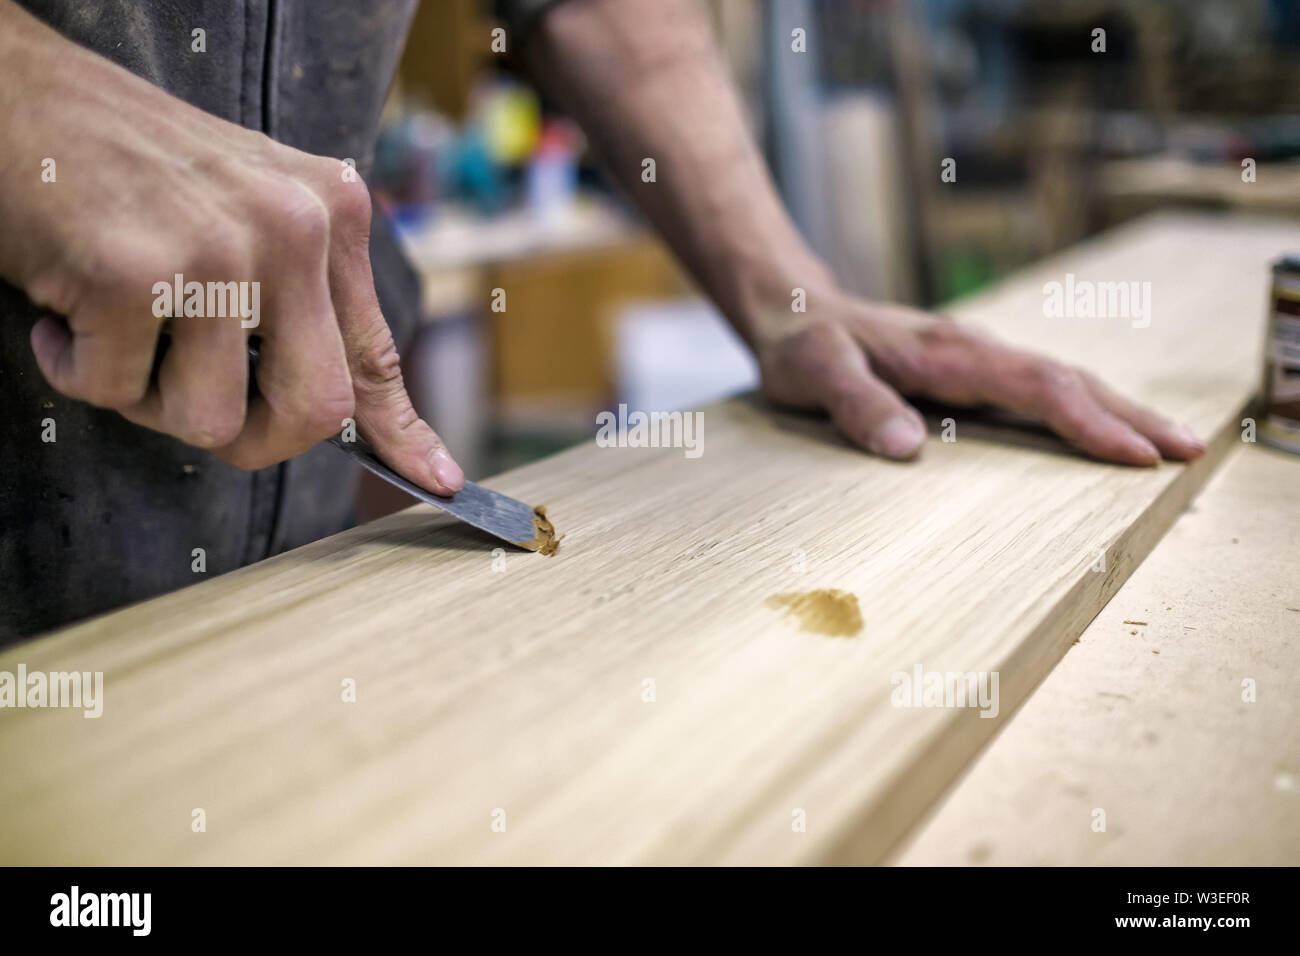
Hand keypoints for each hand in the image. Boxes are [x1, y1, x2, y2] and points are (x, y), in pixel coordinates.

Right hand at [0, 4, 463, 494]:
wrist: (18, 93)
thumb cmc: (133, 168)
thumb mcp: (252, 215)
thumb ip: (303, 300)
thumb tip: (348, 415)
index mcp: (332, 214)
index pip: (375, 352)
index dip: (404, 432)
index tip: (441, 481)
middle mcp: (293, 227)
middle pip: (314, 412)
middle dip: (252, 439)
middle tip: (190, 400)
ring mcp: (218, 247)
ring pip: (208, 419)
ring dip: (146, 396)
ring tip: (117, 320)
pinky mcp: (132, 270)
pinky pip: (111, 390)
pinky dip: (74, 365)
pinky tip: (66, 301)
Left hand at [753, 292, 1206, 464]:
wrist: (790, 310)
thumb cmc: (802, 344)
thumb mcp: (813, 373)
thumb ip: (857, 404)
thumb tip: (910, 449)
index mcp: (945, 352)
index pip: (1034, 387)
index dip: (1087, 422)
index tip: (1136, 456)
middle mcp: (970, 349)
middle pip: (1067, 379)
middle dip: (1129, 416)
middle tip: (1189, 451)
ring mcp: (973, 357)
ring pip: (1060, 380)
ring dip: (1115, 410)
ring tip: (1167, 444)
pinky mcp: (967, 369)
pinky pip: (1038, 387)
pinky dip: (1080, 407)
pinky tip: (1101, 428)